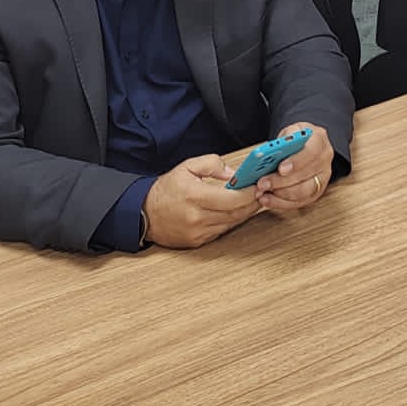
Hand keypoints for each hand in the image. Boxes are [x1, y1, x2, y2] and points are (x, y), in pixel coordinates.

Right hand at [142, 153, 259, 248]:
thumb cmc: (166, 189)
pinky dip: (231, 222)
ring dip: (244, 213)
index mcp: (195, 196)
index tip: (258, 186)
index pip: (232, 199)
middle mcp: (197, 217)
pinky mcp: (196, 242)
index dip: (249, 194)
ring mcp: (197, 232)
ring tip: (252, 201)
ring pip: (230, 224)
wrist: (144, 212)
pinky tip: (236, 212)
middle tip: (261, 193)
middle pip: (235, 214)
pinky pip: (220, 232)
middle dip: (252, 203)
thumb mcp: (187, 166)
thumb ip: (212, 164)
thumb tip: (233, 174)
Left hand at [255, 123, 334, 216]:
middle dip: (281, 182)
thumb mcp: (292, 130)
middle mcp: (324, 161)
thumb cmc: (298, 139)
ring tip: (262, 192)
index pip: (311, 152)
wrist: (307, 146)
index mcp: (319, 141)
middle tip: (262, 183)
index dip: (296, 162)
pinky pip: (298, 202)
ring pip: (302, 192)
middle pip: (305, 175)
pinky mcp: (315, 193)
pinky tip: (267, 199)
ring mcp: (321, 179)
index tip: (280, 169)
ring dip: (279, 195)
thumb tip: (268, 153)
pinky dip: (280, 203)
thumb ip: (284, 140)